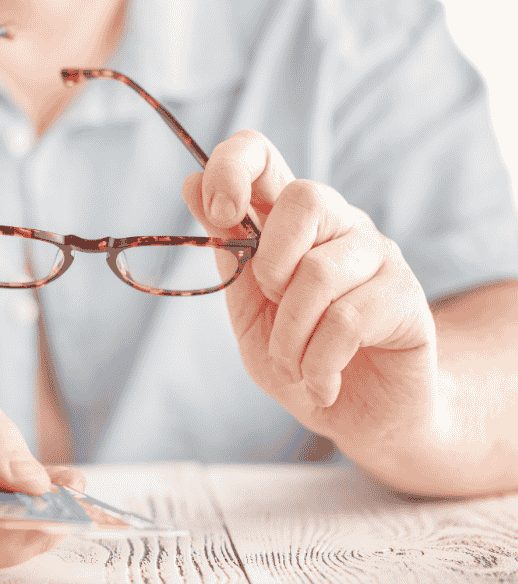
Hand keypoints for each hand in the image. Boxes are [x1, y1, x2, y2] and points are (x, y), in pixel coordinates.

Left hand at [182, 130, 438, 475]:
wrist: (361, 416)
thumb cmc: (302, 356)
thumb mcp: (248, 309)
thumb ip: (228, 252)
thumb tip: (191, 183)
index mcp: (291, 223)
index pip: (263, 155)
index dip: (233, 167)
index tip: (219, 213)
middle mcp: (340, 226)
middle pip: (305, 197)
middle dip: (271, 266)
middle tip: (275, 308)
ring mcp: (379, 257)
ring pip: (319, 273)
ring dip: (290, 337)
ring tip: (296, 365)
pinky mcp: (407, 299)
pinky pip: (346, 320)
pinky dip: (318, 363)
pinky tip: (322, 382)